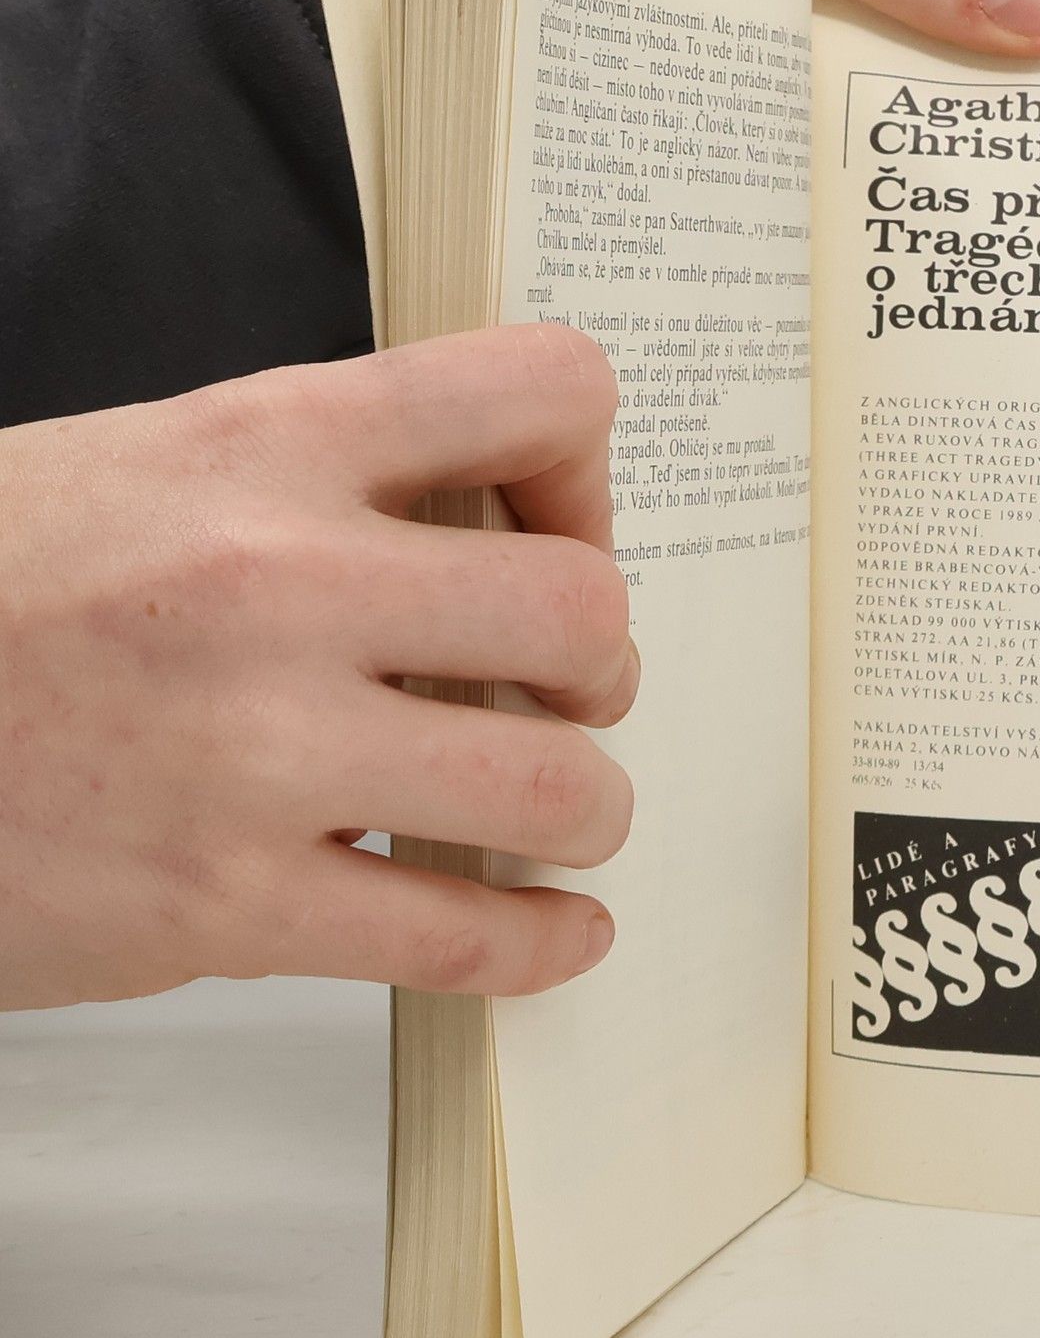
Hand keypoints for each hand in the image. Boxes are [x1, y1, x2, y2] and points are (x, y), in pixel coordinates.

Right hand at [0, 326, 637, 1010]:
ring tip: (550, 814)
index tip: (557, 529)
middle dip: (600, 666)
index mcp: (261, 443)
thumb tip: (490, 537)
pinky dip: (540, 945)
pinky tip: (557, 931)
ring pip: (555, 789)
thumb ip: (319, 482)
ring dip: (585, 808)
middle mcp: (274, 583)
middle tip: (564, 693)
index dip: (584, 469)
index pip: (538, 392)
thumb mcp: (141, 466)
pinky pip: (460, 939)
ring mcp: (254, 754)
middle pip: (582, 610)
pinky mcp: (223, 907)